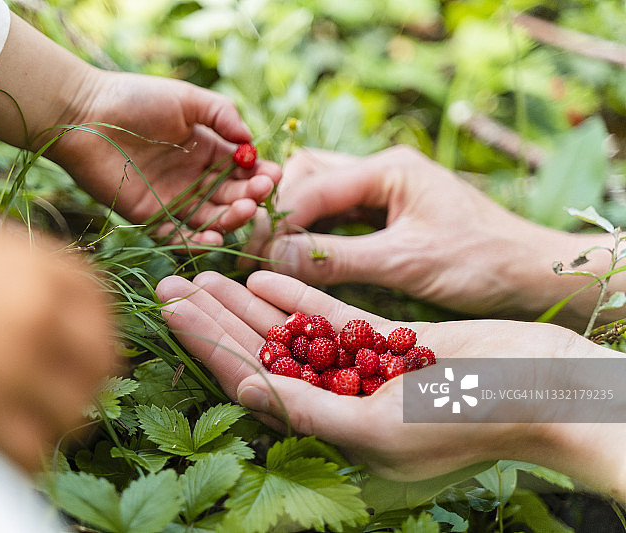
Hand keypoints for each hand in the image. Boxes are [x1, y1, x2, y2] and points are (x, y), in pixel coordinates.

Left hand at [0, 15, 280, 246]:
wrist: (84, 114)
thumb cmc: (135, 99)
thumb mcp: (186, 98)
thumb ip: (222, 114)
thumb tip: (250, 141)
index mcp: (204, 149)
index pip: (240, 169)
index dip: (258, 174)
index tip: (273, 175)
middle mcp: (192, 177)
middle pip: (229, 196)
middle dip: (249, 196)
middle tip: (259, 193)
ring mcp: (172, 199)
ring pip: (209, 218)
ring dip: (230, 219)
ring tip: (243, 211)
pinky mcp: (149, 217)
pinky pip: (177, 236)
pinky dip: (196, 242)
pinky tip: (214, 237)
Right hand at [0, 201, 114, 470]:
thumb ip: (19, 266)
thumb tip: (54, 300)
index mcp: (37, 262)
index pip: (102, 305)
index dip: (98, 337)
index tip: (86, 358)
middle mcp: (35, 306)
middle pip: (100, 362)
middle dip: (88, 386)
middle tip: (65, 402)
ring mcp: (8, 355)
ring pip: (72, 411)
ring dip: (57, 425)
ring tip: (33, 427)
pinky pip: (31, 448)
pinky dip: (26, 457)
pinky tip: (8, 451)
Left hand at [156, 270, 625, 501]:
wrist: (544, 388)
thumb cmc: (467, 420)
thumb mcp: (382, 426)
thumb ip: (311, 412)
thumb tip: (247, 392)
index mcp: (329, 430)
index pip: (251, 382)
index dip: (208, 346)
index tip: (172, 311)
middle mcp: (336, 399)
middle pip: (259, 352)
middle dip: (212, 318)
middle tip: (169, 283)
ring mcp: (358, 366)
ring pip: (287, 330)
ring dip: (245, 301)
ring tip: (202, 272)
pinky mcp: (384, 339)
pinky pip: (330, 315)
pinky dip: (295, 295)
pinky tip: (260, 275)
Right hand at [244, 146, 614, 329]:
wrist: (532, 273)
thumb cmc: (480, 263)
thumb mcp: (405, 262)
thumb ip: (336, 258)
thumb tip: (273, 260)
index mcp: (389, 168)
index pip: (313, 185)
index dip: (280, 219)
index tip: (258, 254)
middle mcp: (384, 171)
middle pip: (309, 174)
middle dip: (283, 209)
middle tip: (265, 251)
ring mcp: (387, 190)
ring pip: (321, 193)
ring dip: (297, 220)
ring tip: (278, 256)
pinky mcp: (389, 214)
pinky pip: (339, 216)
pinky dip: (317, 234)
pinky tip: (305, 257)